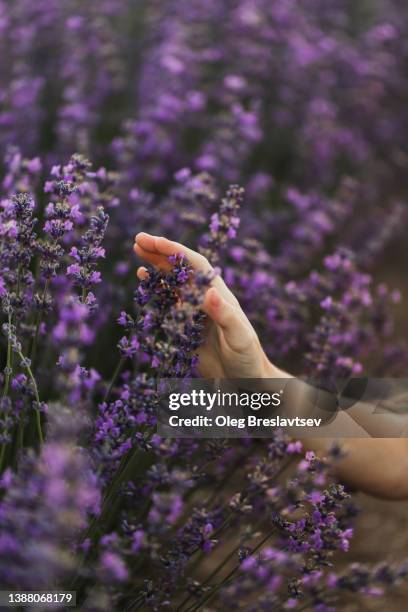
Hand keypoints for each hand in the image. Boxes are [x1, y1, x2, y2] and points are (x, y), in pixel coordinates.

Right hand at [134, 233, 278, 378]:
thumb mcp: (239, 337)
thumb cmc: (247, 357)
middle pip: (180, 268)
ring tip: (138, 252)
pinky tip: (144, 280)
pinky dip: (155, 288)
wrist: (245, 381)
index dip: (175, 251)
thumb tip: (210, 292)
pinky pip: (167, 301)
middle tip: (138, 240)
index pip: (195, 265)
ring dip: (156, 265)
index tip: (155, 242)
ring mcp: (193, 310)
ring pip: (172, 281)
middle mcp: (204, 298)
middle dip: (160, 252)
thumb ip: (225, 315)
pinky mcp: (184, 325)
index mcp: (218, 294)